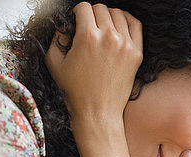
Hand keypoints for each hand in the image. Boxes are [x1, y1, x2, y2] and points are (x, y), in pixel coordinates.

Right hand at [45, 2, 142, 124]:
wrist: (97, 112)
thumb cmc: (76, 92)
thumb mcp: (54, 64)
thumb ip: (56, 39)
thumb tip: (64, 26)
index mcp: (87, 37)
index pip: (83, 7)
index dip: (77, 12)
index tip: (76, 20)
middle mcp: (108, 37)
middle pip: (100, 8)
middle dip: (91, 14)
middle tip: (88, 26)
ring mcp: (125, 44)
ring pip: (117, 13)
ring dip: (108, 16)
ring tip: (102, 27)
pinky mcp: (136, 53)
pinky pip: (135, 24)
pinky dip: (127, 19)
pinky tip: (119, 25)